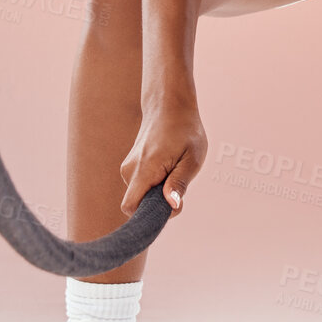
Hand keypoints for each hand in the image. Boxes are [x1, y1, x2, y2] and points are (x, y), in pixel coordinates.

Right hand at [120, 95, 206, 217]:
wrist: (169, 106)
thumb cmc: (185, 130)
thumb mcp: (192, 158)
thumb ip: (180, 182)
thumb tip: (171, 205)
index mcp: (145, 169)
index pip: (131, 207)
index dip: (149, 216)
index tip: (170, 206)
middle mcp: (130, 170)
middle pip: (139, 204)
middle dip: (158, 204)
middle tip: (178, 185)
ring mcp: (128, 168)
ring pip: (142, 195)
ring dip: (159, 192)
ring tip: (175, 169)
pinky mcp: (131, 166)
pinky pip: (142, 186)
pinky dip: (155, 184)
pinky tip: (168, 167)